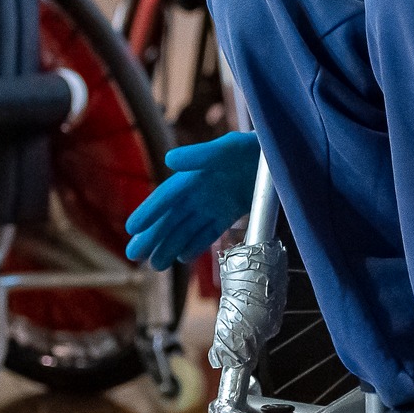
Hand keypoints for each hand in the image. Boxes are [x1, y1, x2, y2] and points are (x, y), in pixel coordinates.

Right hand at [124, 131, 261, 269]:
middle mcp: (200, 191)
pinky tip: (181, 258)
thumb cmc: (252, 146)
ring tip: (155, 265)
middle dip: (153, 236)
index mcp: (194, 175)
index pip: (166, 196)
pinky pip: (208, 232)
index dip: (149, 211)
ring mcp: (214, 204)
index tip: (132, 228)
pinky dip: (195, 245)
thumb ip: (202, 154)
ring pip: (186, 229)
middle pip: (172, 217)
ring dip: (170, 246)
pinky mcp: (230, 213)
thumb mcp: (229, 147)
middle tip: (134, 256)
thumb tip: (170, 159)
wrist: (281, 154)